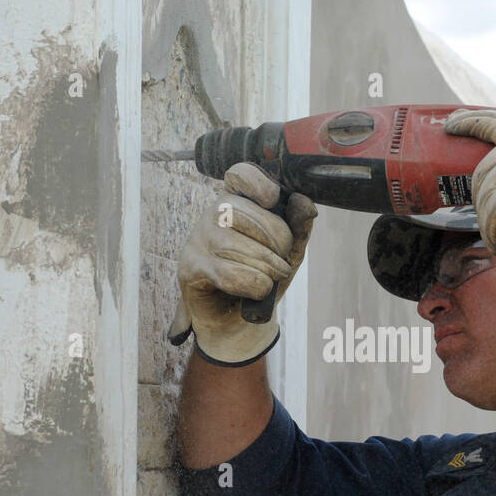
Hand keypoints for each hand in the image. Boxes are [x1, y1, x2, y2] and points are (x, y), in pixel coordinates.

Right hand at [168, 163, 316, 365]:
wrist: (241, 321)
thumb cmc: (262, 278)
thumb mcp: (288, 252)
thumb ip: (298, 227)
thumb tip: (305, 203)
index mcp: (237, 200)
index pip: (240, 173)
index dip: (258, 183)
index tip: (273, 200)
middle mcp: (213, 214)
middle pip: (245, 213)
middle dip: (276, 241)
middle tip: (281, 263)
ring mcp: (198, 239)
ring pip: (237, 245)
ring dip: (266, 268)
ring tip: (271, 278)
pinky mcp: (190, 268)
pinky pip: (228, 272)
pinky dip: (253, 285)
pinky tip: (257, 291)